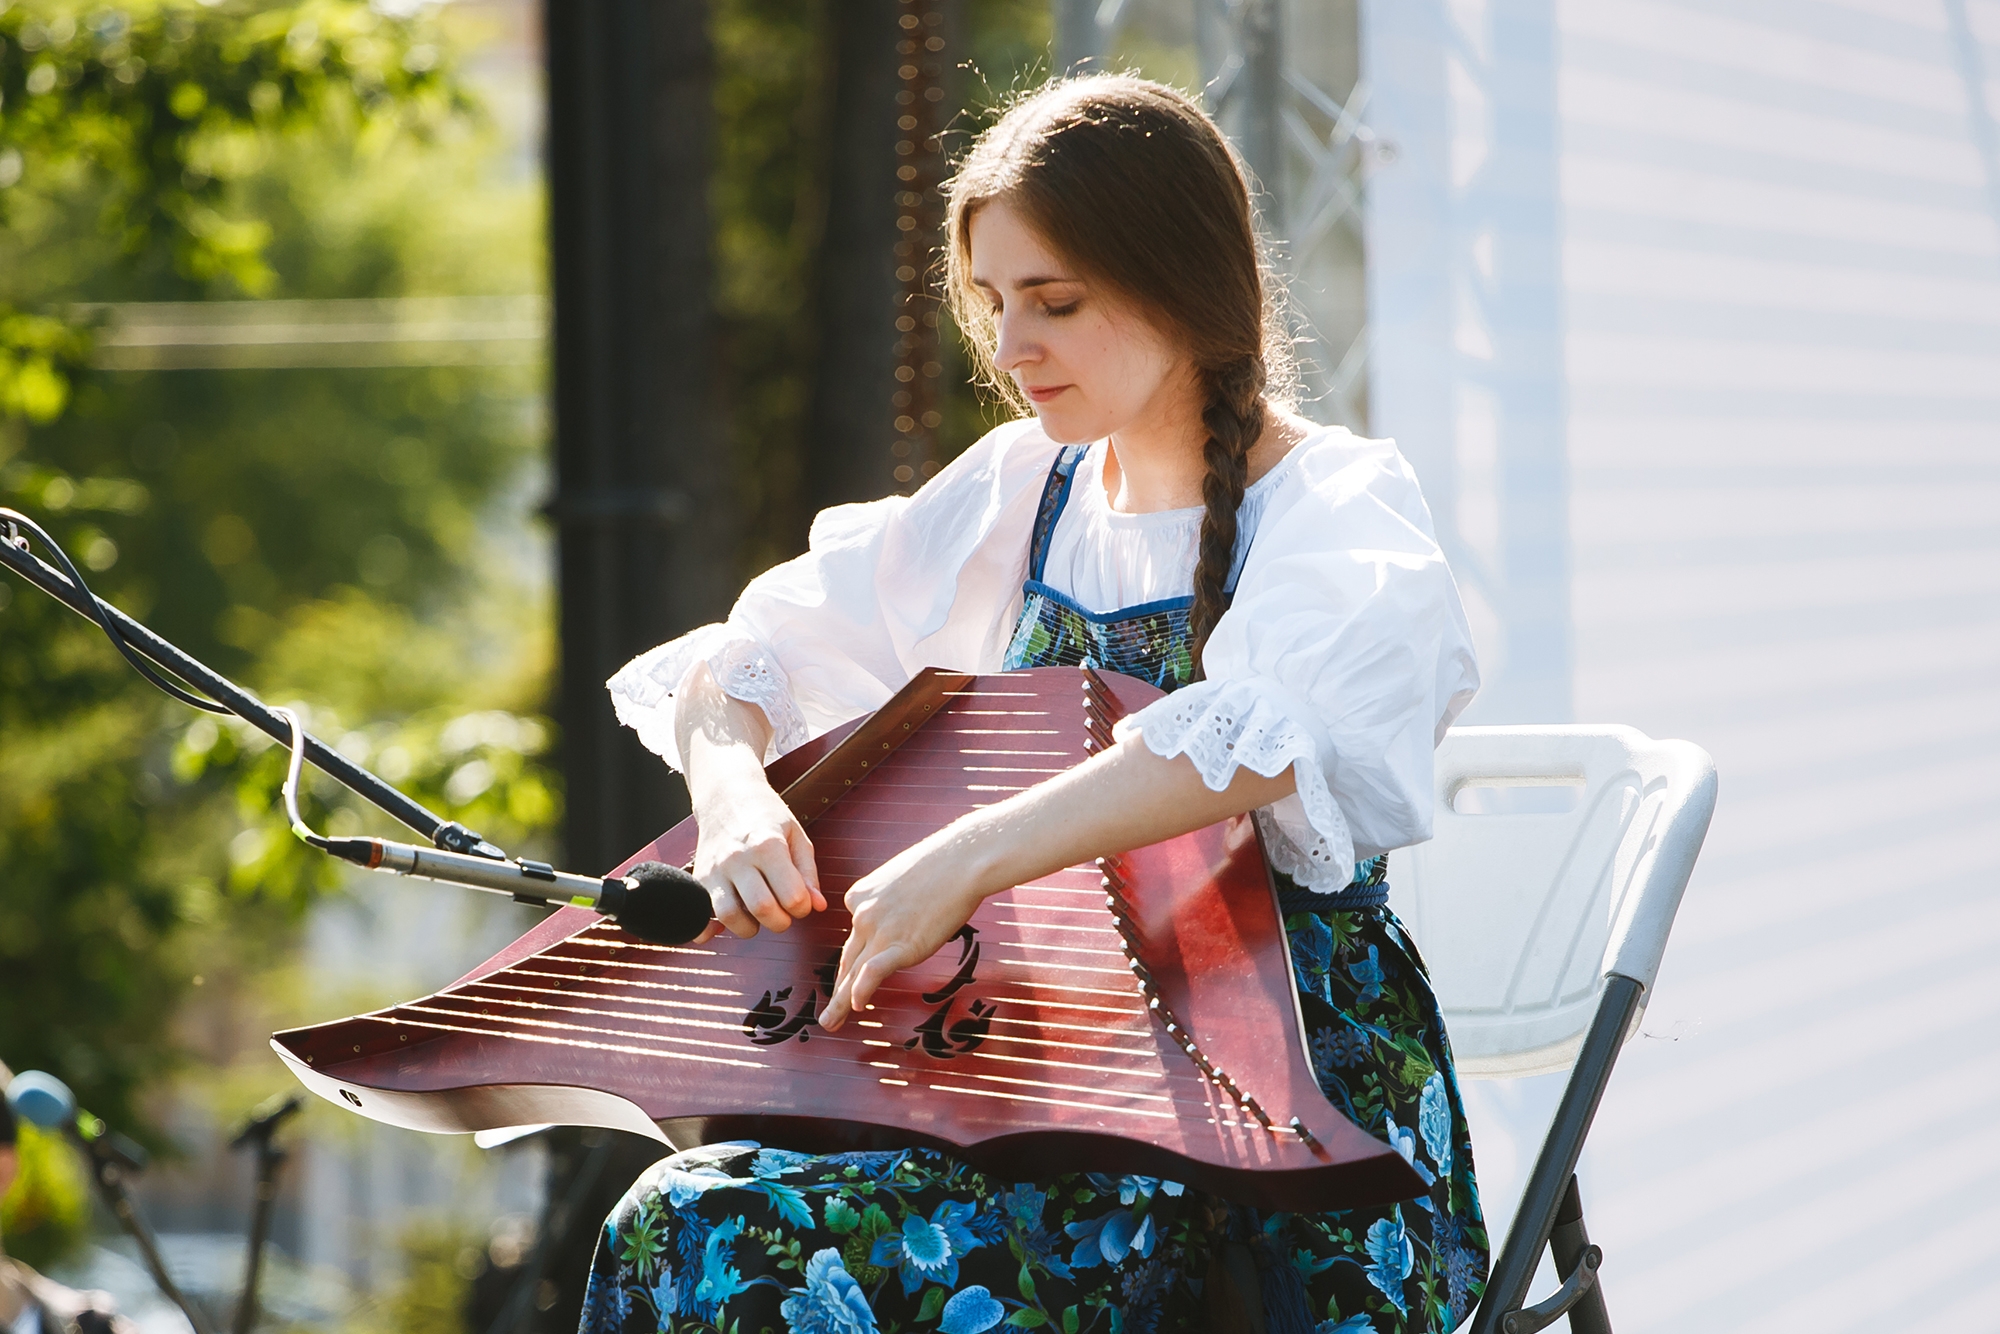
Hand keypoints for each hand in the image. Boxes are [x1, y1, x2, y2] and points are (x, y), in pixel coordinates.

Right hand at [690, 775, 824, 941]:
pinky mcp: (700, 878)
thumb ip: (809, 873)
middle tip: (783, 912)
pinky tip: (726, 925)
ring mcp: (715, 869)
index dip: (802, 908)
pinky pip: (703, 913)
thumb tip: (817, 906)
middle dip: (780, 922)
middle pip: (762, 910)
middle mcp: (738, 858)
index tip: (801, 902)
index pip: (792, 896)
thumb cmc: (766, 815)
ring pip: (730, 916)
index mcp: (768, 845)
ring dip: (750, 927)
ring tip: (759, 916)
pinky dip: (713, 927)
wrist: (726, 796)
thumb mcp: (796, 835)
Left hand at [820, 833, 989, 1030]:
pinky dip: (862, 991)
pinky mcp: (901, 944)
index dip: (855, 958)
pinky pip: (873, 973)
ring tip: (830, 1022)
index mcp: (859, 896)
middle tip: (827, 1013)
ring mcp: (879, 929)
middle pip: (847, 959)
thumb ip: (890, 900)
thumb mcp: (900, 877)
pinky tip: (857, 1006)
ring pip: (853, 972)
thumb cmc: (941, 864)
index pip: (854, 935)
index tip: (854, 976)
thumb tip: (900, 914)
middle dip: (836, 989)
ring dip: (840, 1003)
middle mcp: (862, 913)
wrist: (961, 860)